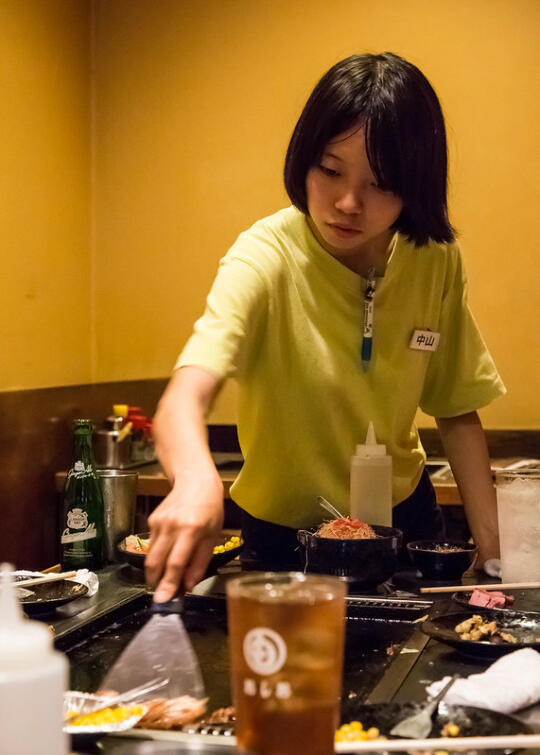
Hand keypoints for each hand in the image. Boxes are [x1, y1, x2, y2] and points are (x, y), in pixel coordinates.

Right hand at [145, 473, 223, 600]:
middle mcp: (171, 526)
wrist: (195, 481)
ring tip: (164, 578)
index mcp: (191, 529)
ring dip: (155, 571)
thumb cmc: (210, 508)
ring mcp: (159, 522)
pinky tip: (167, 553)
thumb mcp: (213, 535)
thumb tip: (188, 585)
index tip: (163, 600)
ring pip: (151, 556)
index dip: (168, 584)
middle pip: (156, 562)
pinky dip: (157, 555)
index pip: (175, 562)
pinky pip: (152, 545)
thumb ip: (200, 562)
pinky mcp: (151, 520)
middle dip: (155, 582)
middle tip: (160, 595)